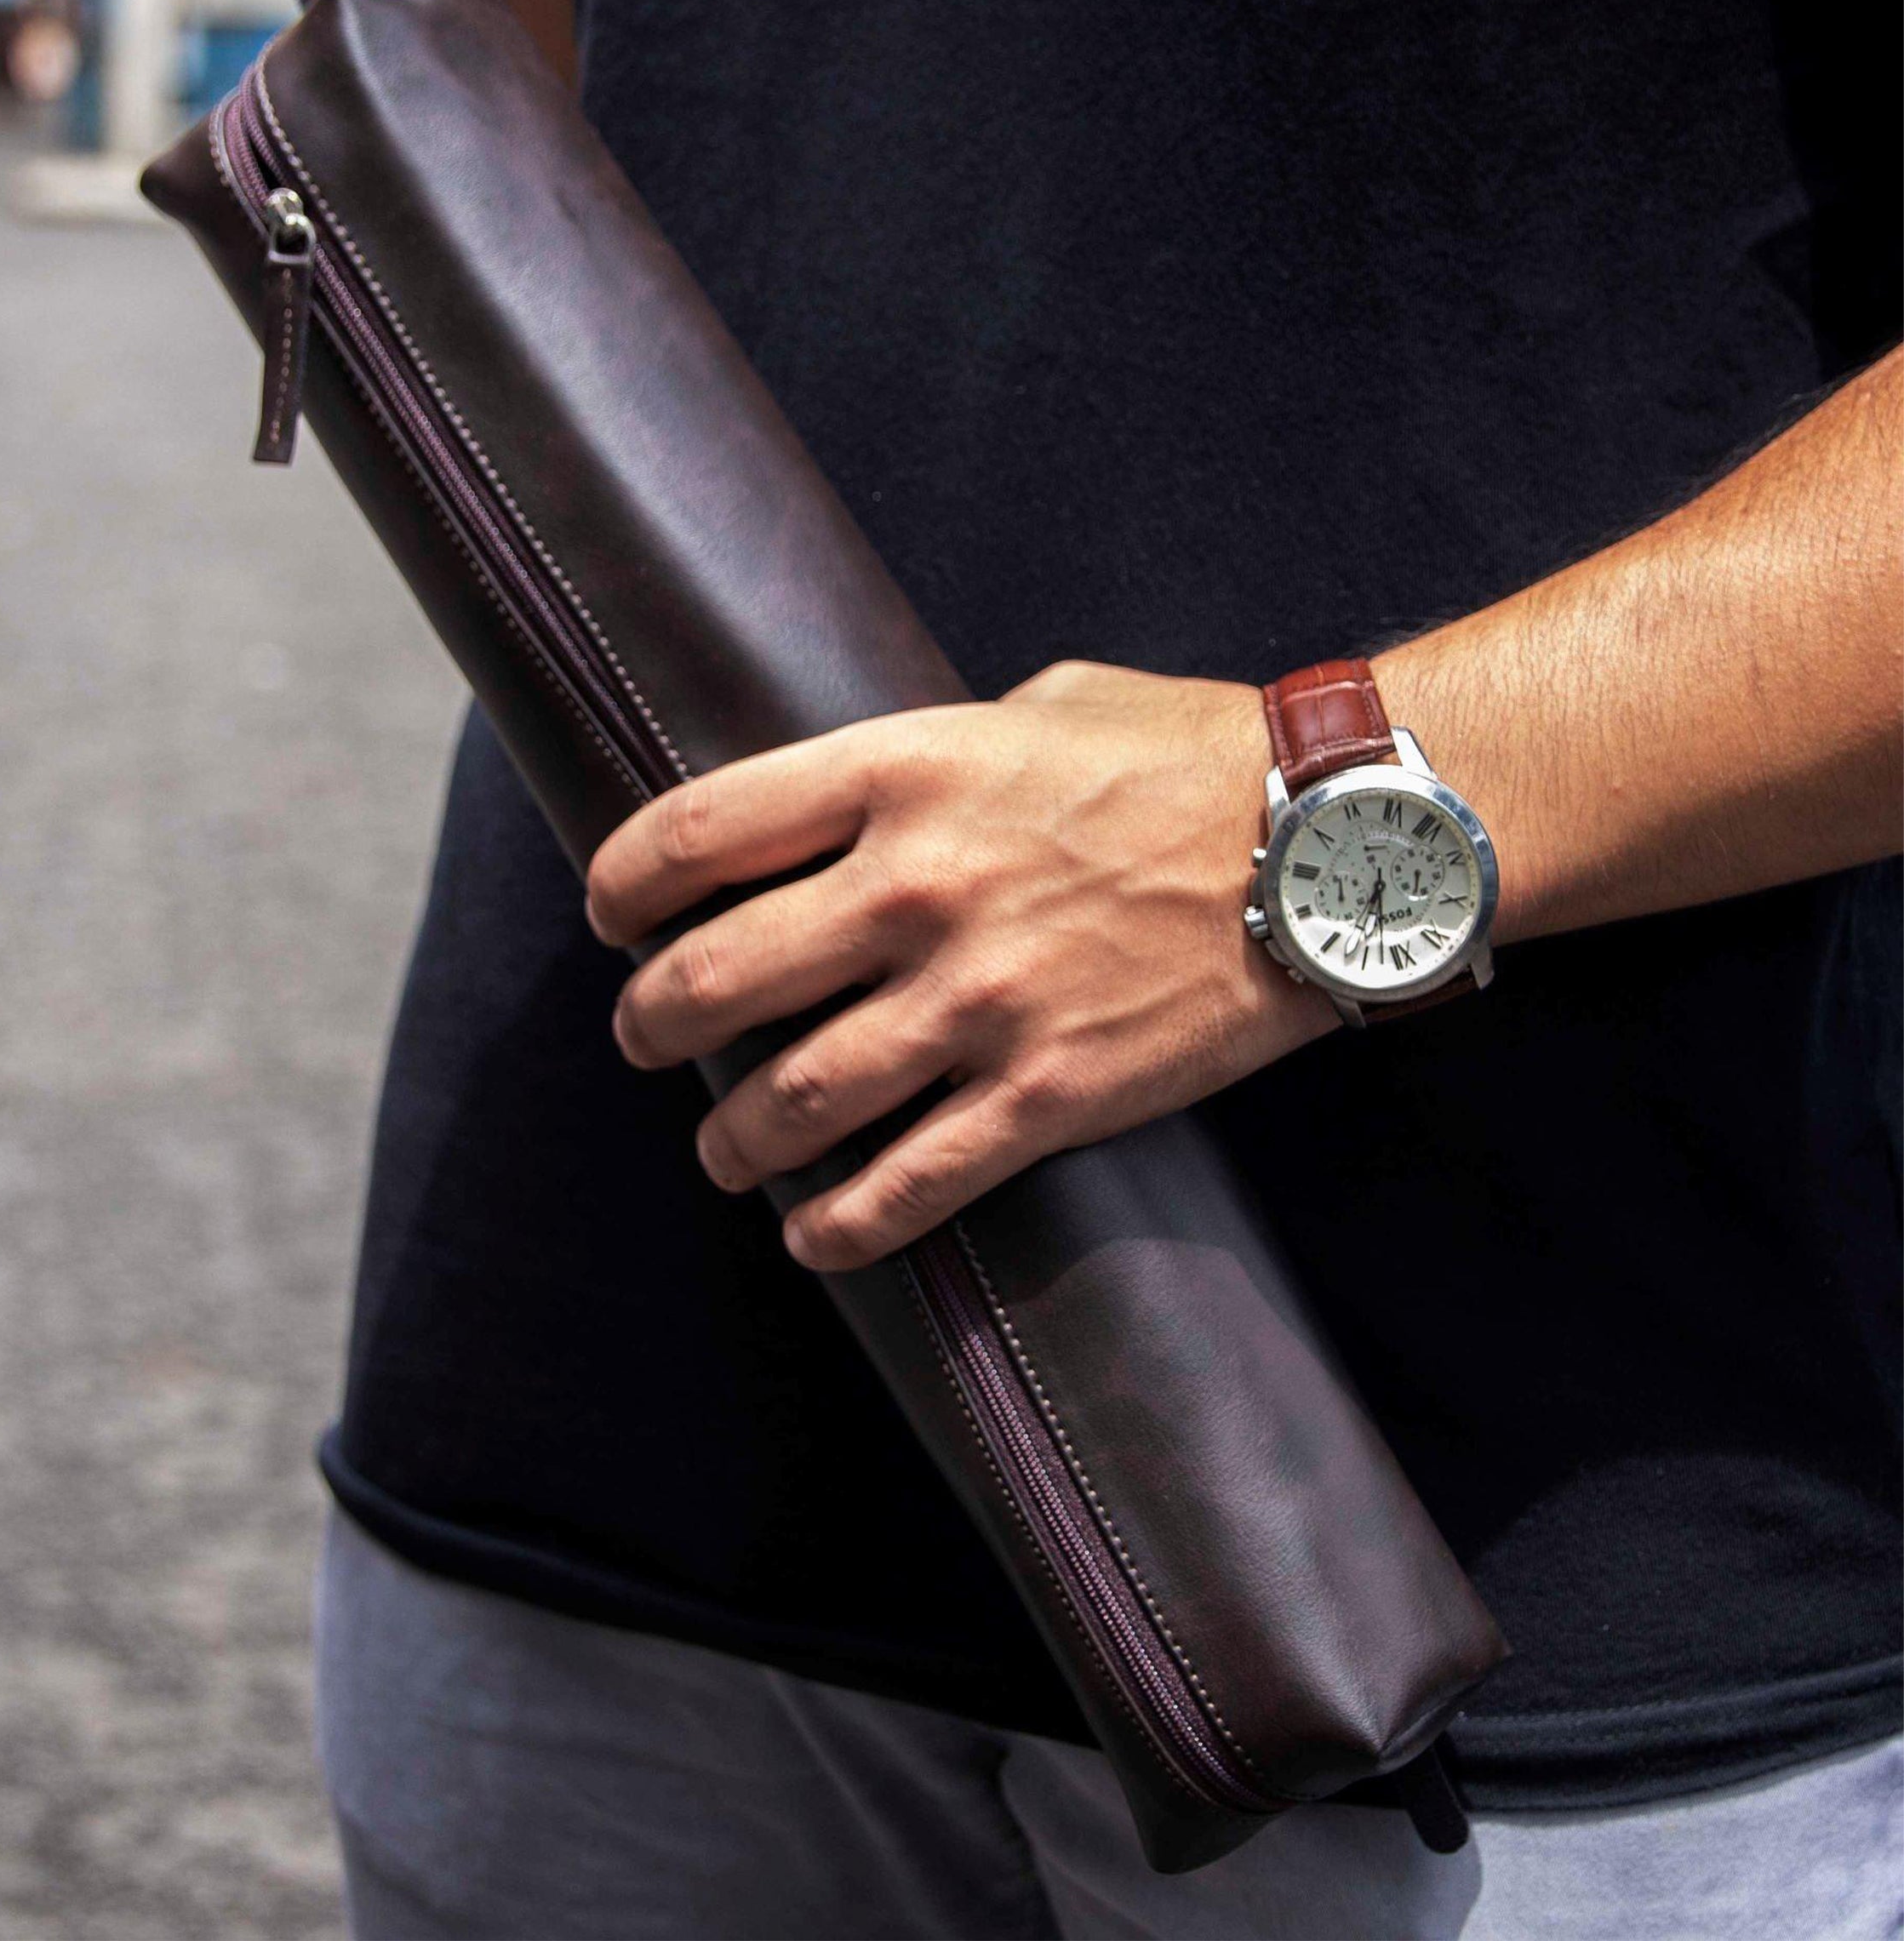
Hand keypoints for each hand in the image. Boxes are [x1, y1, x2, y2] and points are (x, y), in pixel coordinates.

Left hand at [585, 661, 1334, 1270]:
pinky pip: (906, 1187)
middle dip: (652, 1025)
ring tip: (723, 1153)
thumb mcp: (1036, 707)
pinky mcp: (1046, 1095)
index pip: (698, 832)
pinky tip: (810, 1235)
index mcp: (904, 772)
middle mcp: (919, 889)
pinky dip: (838, 1227)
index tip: (612, 915)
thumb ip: (929, 754)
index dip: (623, 883)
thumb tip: (857, 805)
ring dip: (734, 1142)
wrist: (1330, 842)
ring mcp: (980, 1000)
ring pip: (792, 1101)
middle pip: (716, 979)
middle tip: (646, 1042)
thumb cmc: (1187, 753)